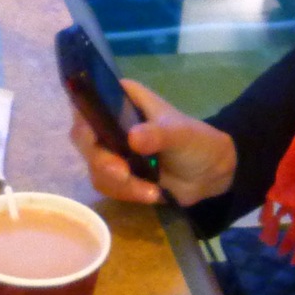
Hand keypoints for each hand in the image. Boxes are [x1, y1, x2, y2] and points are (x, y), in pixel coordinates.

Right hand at [69, 78, 237, 207]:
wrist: (211, 172)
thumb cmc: (196, 141)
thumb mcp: (181, 134)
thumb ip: (158, 134)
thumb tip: (133, 139)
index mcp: (123, 99)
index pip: (88, 100)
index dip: (83, 117)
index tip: (93, 137)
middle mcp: (110, 122)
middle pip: (84, 138)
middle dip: (101, 160)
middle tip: (122, 173)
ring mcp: (112, 149)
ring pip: (95, 166)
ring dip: (119, 183)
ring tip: (150, 190)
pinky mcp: (117, 174)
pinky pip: (108, 185)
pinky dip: (127, 193)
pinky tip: (152, 194)